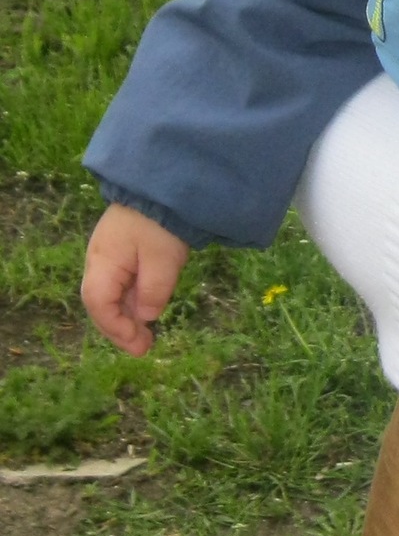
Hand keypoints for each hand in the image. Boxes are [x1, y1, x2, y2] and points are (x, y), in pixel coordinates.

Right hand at [82, 205, 190, 355]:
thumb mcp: (163, 258)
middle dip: (119, 329)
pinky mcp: (123, 253)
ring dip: (126, 318)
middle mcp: (100, 262)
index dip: (115, 327)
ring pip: (111, 296)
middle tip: (143, 348)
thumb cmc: (160, 221)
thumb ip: (154, 289)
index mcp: (103, 262)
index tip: (138, 342)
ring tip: (146, 338)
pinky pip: (121, 285)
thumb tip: (146, 317)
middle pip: (101, 303)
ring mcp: (110, 257)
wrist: (162, 186)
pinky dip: (131, 302)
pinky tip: (146, 313)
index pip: (98, 303)